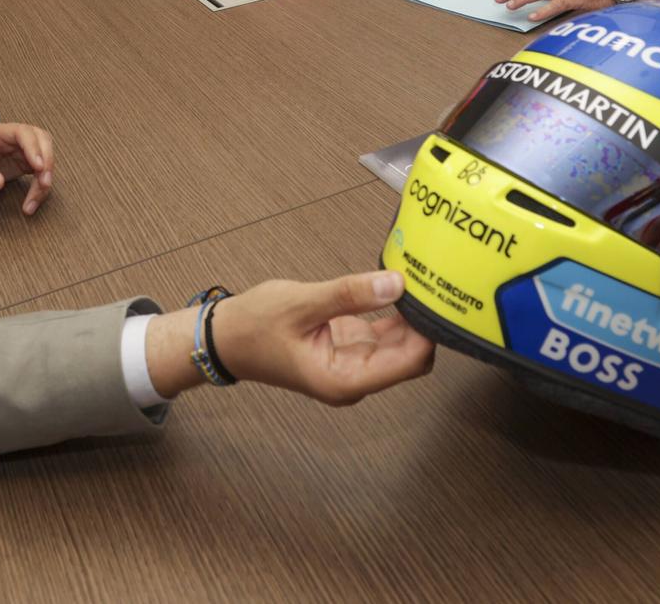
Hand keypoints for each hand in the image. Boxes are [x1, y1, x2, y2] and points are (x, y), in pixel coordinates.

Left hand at [0, 123, 54, 215]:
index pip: (23, 132)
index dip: (34, 147)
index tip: (38, 166)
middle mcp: (15, 138)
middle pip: (42, 140)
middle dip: (47, 162)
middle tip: (44, 184)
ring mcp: (23, 149)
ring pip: (46, 156)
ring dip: (46, 177)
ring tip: (34, 199)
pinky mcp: (27, 162)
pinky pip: (42, 171)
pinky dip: (41, 186)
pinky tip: (33, 200)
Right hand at [151, 271, 433, 404]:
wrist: (226, 338)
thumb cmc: (255, 327)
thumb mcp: (302, 303)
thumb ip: (350, 295)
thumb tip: (395, 284)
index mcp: (345, 379)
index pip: (411, 362)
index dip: (428, 332)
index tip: (434, 296)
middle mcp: (354, 378)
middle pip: (411, 355)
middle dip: (424, 322)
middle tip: (430, 281)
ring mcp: (352, 365)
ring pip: (400, 344)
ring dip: (409, 316)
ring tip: (416, 280)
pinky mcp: (348, 350)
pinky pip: (382, 335)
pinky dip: (391, 313)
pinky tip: (395, 288)